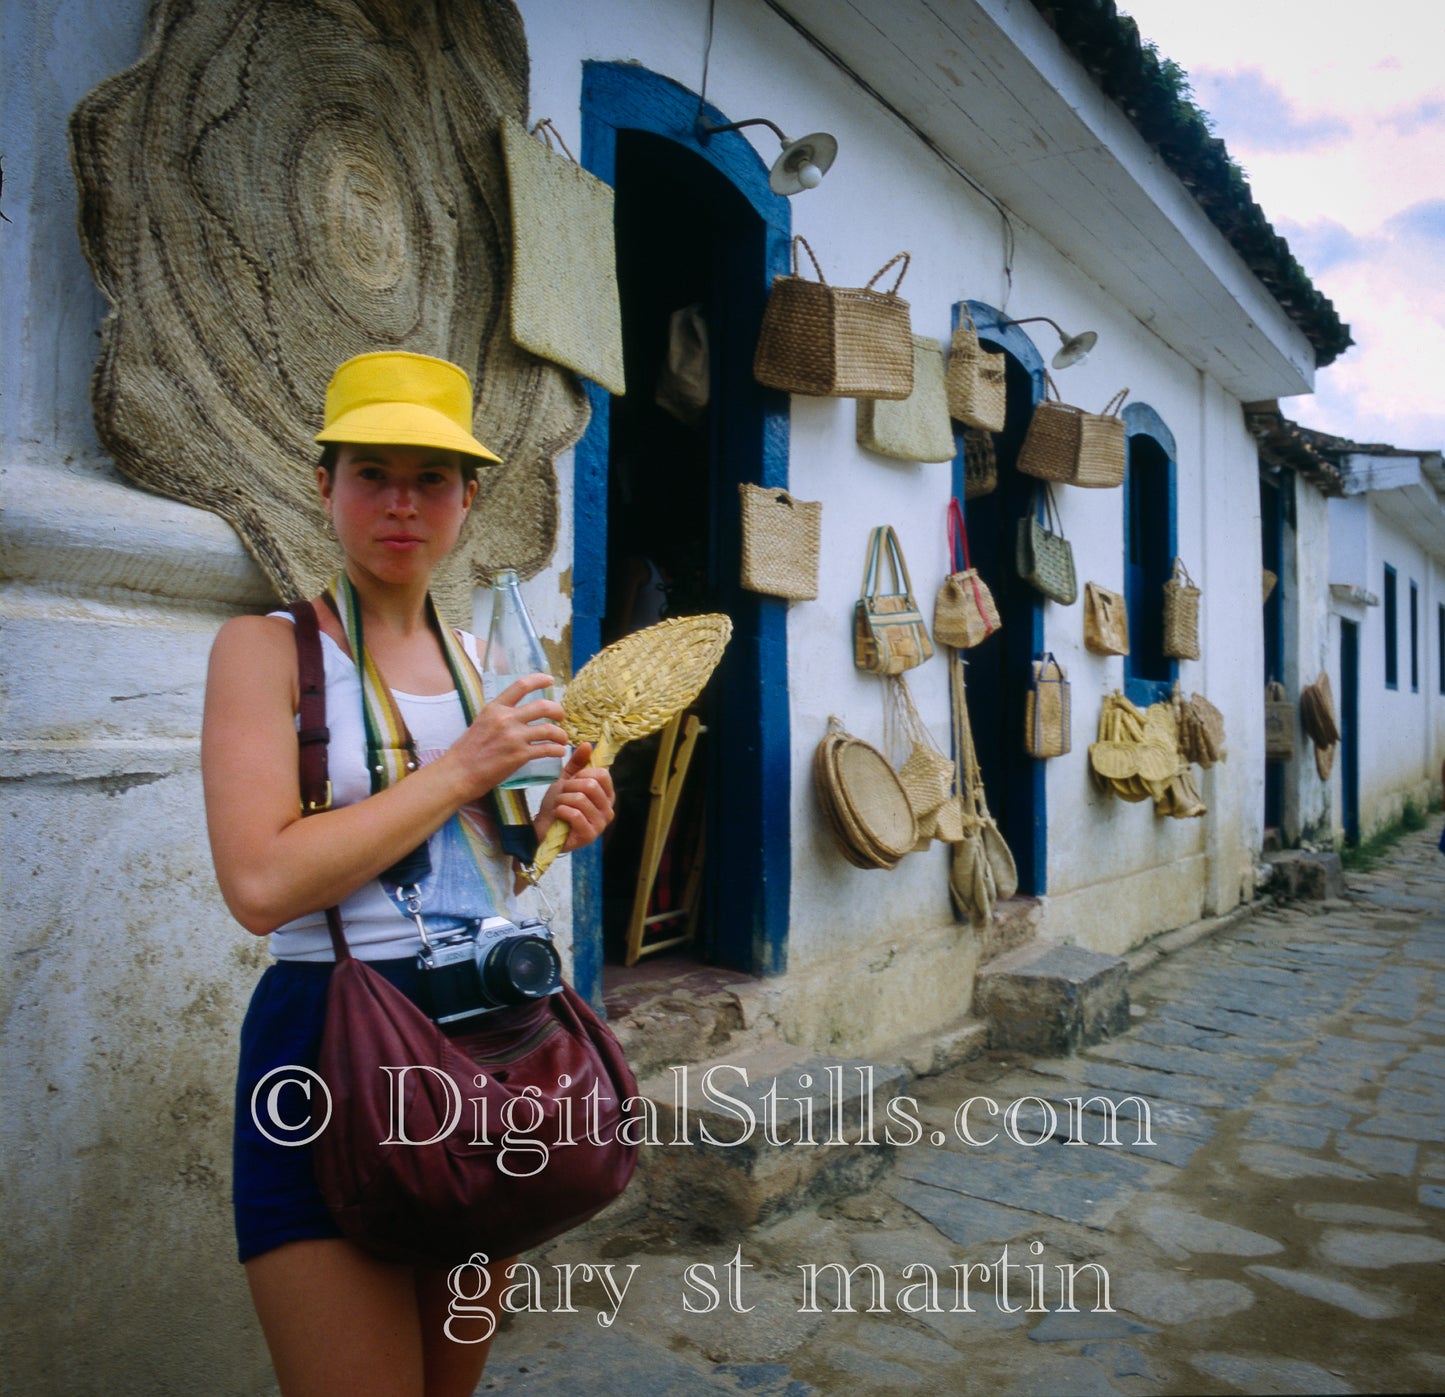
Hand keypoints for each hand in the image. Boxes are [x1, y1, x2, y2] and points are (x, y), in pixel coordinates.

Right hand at [446, 673, 569, 797]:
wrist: (458, 774)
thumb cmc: (466, 752)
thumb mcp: (480, 723)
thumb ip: (498, 717)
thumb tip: (514, 715)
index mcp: (494, 708)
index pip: (521, 686)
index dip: (539, 680)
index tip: (550, 680)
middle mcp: (506, 719)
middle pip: (543, 706)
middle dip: (558, 710)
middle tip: (561, 717)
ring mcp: (514, 737)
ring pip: (549, 729)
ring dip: (561, 734)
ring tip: (562, 740)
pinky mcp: (520, 755)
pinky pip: (547, 749)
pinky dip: (557, 750)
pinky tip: (559, 752)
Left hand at [533, 744, 615, 853]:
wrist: (544, 828)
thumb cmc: (558, 805)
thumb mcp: (567, 780)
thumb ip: (577, 763)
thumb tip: (587, 744)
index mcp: (607, 795)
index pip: (602, 774)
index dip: (582, 774)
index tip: (572, 782)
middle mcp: (609, 810)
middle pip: (591, 786)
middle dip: (569, 787)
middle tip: (562, 795)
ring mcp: (601, 824)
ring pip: (581, 799)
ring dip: (563, 800)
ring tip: (559, 805)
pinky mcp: (590, 835)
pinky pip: (575, 814)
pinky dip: (562, 811)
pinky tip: (559, 814)